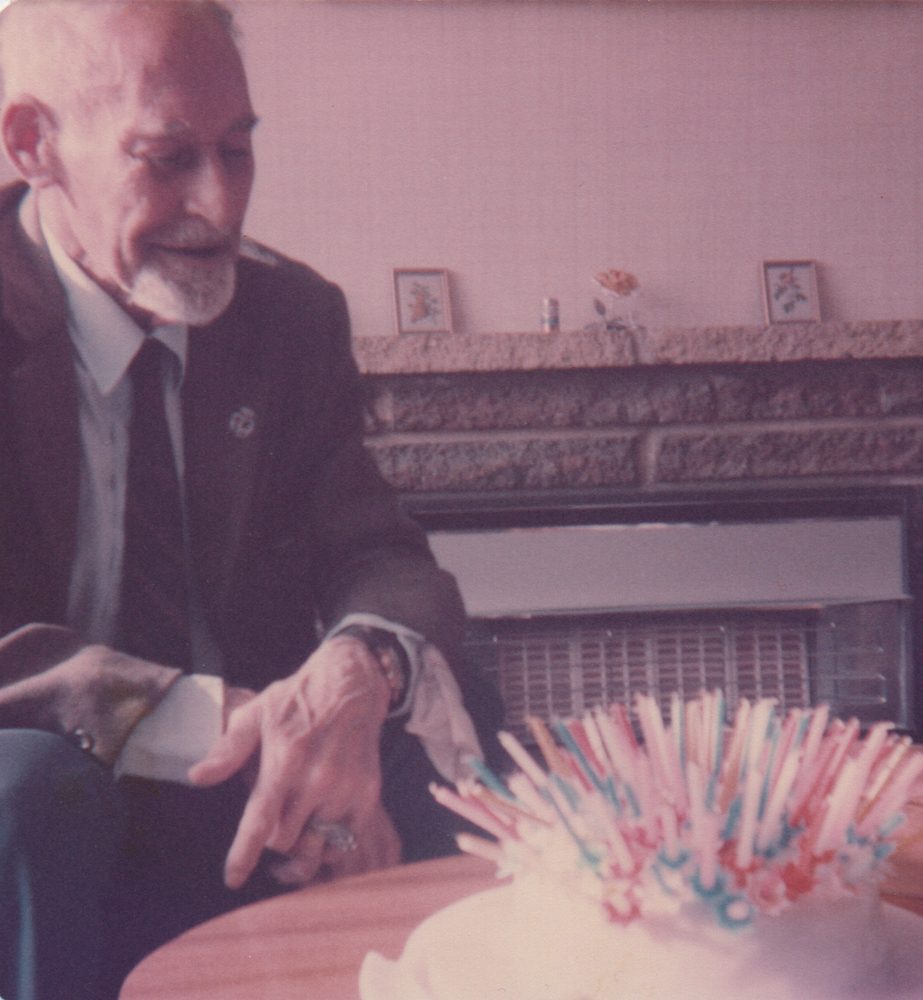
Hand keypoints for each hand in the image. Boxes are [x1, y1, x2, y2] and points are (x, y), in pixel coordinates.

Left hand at [188, 635, 391, 888]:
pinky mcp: (367, 794)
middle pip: (285, 840)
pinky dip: (331, 841)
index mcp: (285, 760)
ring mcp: (345, 788)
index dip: (243, 854)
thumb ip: (227, 749)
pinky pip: (346, 839)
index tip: (234, 878)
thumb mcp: (256, 714)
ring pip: (316, 845)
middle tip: (271, 830)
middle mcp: (316, 778)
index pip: (259, 820)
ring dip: (302, 846)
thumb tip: (197, 777)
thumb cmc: (298, 698)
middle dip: (273, 840)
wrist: (351, 683)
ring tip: (296, 837)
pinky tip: (322, 827)